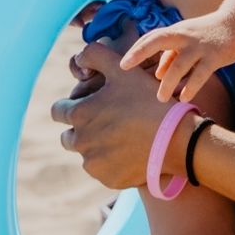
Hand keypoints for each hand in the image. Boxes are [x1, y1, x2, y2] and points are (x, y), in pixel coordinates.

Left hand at [52, 42, 191, 190]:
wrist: (177, 139)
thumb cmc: (149, 100)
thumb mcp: (123, 69)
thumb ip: (95, 55)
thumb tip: (77, 59)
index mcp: (79, 114)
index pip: (58, 111)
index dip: (71, 105)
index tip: (89, 105)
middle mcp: (81, 142)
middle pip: (68, 136)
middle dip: (82, 129)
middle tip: (107, 122)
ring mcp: (94, 164)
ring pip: (86, 154)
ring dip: (96, 146)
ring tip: (122, 137)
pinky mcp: (108, 179)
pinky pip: (102, 170)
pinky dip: (112, 163)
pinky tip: (130, 152)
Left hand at [121, 9, 234, 103]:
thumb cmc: (208, 34)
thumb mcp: (187, 41)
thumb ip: (171, 56)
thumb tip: (157, 75)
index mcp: (176, 32)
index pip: (151, 37)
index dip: (136, 49)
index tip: (122, 65)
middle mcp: (184, 36)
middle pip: (158, 40)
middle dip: (140, 52)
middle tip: (124, 68)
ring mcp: (199, 46)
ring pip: (179, 63)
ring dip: (168, 82)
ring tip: (161, 98)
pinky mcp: (215, 56)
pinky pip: (200, 73)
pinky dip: (191, 86)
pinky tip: (184, 98)